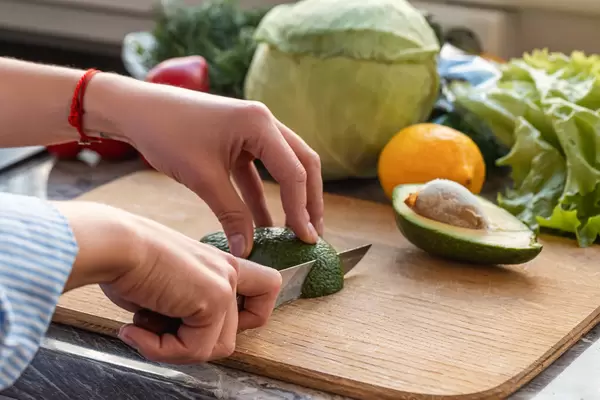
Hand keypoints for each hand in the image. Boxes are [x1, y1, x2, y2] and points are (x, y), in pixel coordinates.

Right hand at [55, 201, 281, 362]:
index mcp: (220, 265)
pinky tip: (135, 329)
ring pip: (217, 348)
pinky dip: (161, 350)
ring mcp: (225, 284)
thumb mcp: (165, 289)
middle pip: (233, 334)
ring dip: (175, 349)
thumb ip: (185, 312)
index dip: (246, 317)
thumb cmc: (126, 261)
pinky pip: (194, 349)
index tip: (203, 323)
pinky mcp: (215, 298)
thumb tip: (179, 341)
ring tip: (142, 327)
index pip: (264, 291)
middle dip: (192, 343)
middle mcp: (229, 271)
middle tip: (155, 327)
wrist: (112, 244)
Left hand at [95, 74, 323, 257]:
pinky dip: (262, 197)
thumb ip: (231, 214)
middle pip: (302, 164)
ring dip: (291, 198)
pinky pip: (258, 172)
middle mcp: (263, 122)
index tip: (306, 239)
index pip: (294, 172)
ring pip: (284, 167)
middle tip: (313, 233)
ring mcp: (252, 130)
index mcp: (260, 124)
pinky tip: (264, 224)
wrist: (136, 110)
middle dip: (310, 200)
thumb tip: (247, 250)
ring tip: (297, 230)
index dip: (302, 209)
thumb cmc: (166, 133)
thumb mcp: (203, 178)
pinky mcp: (238, 141)